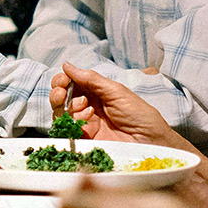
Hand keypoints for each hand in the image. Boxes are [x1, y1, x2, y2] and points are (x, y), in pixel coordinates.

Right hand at [49, 61, 186, 149]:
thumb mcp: (116, 91)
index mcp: (95, 92)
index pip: (70, 84)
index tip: (63, 79)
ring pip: (59, 113)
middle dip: (57, 92)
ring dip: (66, 105)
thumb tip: (67, 65)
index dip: (62, 80)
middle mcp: (86, 106)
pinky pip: (66, 129)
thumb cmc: (139, 115)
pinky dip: (72, 120)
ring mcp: (84, 123)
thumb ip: (91, 79)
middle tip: (62, 91)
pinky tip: (87, 117)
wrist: (150, 142)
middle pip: (60, 98)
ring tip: (84, 105)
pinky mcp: (83, 138)